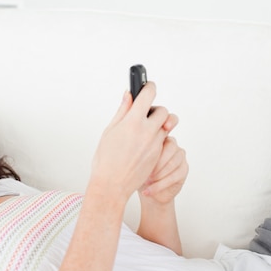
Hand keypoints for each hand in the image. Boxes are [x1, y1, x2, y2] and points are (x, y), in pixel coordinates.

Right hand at [89, 82, 172, 202]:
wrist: (112, 185)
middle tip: (145, 113)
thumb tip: (128, 95)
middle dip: (156, 109)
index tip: (148, 85)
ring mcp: (154, 144)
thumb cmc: (105, 160)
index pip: (148, 95)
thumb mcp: (110, 131)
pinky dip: (156, 139)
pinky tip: (143, 145)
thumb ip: (122, 111)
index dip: (148, 87)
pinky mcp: (158, 155)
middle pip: (163, 111)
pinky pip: (163, 141)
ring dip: (157, 125)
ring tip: (144, 130)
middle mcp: (147, 131)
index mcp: (132, 122)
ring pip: (165, 127)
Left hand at [138, 136, 187, 204]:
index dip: (156, 143)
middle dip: (157, 163)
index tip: (149, 156)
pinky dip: (160, 185)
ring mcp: (180, 157)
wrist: (148, 189)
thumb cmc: (140, 172)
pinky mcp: (184, 170)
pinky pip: (174, 176)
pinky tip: (149, 190)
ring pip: (172, 163)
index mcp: (160, 138)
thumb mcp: (136, 161)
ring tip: (146, 182)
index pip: (162, 136)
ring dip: (158, 175)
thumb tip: (134, 147)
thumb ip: (139, 151)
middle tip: (146, 173)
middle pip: (170, 149)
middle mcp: (172, 145)